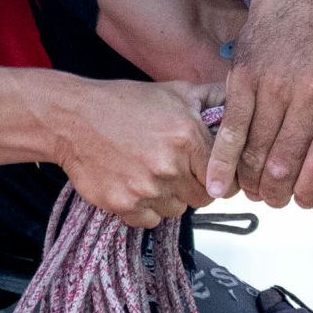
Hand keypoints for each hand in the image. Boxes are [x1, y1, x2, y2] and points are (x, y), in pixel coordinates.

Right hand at [56, 80, 221, 228]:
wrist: (72, 119)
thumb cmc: (122, 103)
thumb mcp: (173, 91)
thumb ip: (212, 98)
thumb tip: (240, 100)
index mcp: (186, 136)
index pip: (223, 174)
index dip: (218, 173)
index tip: (208, 171)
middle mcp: (169, 166)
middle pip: (204, 196)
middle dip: (195, 185)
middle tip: (177, 169)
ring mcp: (146, 189)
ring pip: (178, 210)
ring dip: (170, 197)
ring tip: (152, 173)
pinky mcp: (124, 206)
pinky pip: (150, 221)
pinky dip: (145, 209)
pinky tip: (135, 184)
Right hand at [204, 0, 312, 208]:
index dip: (309, 190)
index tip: (301, 202)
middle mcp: (312, 95)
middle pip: (287, 161)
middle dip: (277, 192)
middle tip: (272, 201)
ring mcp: (275, 86)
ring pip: (258, 150)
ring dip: (251, 181)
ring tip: (251, 192)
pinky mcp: (245, 78)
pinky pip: (233, 129)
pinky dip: (224, 160)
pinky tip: (219, 181)